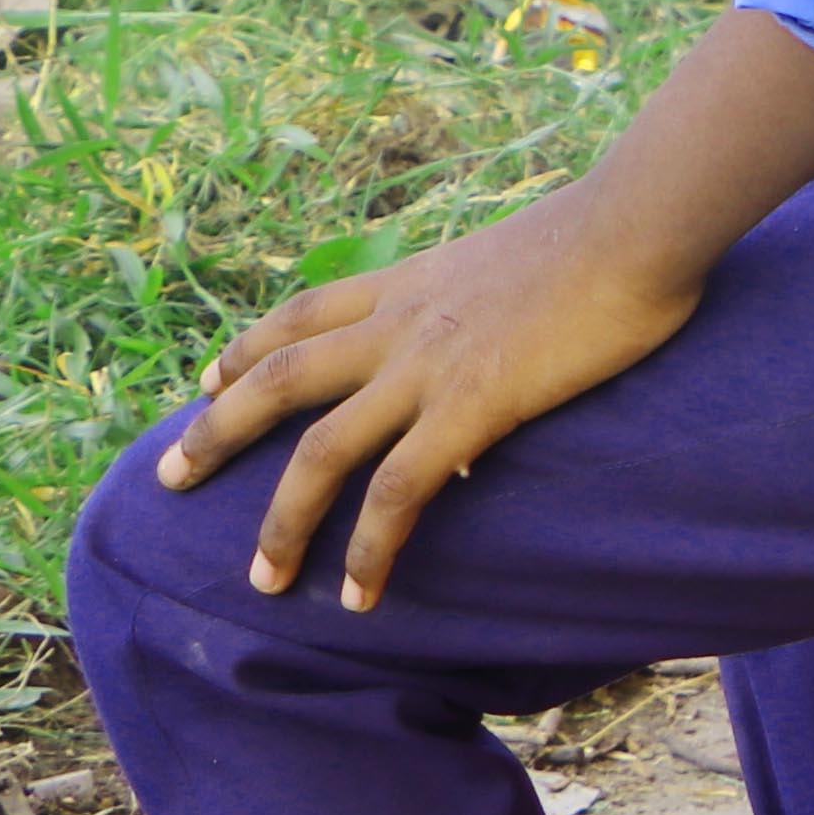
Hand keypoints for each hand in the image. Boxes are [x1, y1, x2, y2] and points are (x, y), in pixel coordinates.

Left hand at [153, 192, 703, 611]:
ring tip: (262, 579)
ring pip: (319, 449)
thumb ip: (493, 290)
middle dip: (215, 433)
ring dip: (281, 520)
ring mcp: (428, 365)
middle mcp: (402, 321)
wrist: (642, 221)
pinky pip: (399, 491)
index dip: (246, 348)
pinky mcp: (470, 406)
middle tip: (171, 479)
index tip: (210, 381)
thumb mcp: (524, 251)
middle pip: (278, 378)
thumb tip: (503, 325)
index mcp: (414, 280)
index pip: (303, 312)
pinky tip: (359, 593)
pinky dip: (370, 548)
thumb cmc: (614, 229)